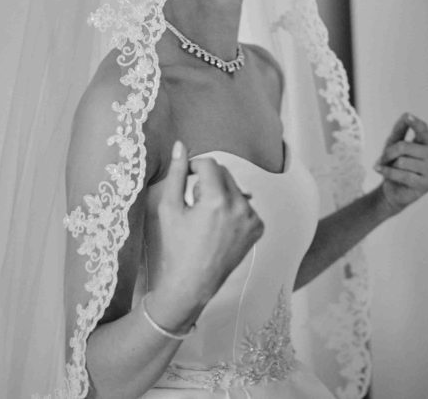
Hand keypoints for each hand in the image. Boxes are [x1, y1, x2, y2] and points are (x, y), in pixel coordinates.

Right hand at [152, 141, 263, 310]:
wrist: (192, 283)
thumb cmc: (176, 246)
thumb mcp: (170, 208)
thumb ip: (177, 173)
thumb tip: (180, 146)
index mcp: (217, 200)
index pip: (209, 164)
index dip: (195, 167)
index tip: (187, 180)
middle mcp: (240, 207)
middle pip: (224, 173)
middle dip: (208, 181)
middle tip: (194, 205)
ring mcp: (252, 218)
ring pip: (235, 188)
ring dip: (221, 194)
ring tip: (207, 218)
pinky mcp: (258, 228)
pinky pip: (245, 205)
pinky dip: (233, 209)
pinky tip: (220, 227)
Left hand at [374, 112, 427, 213]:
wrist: (394, 190)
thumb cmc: (395, 165)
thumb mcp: (393, 146)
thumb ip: (399, 131)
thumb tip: (406, 114)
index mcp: (427, 143)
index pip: (423, 130)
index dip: (415, 123)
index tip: (407, 116)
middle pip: (404, 147)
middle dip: (389, 152)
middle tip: (383, 158)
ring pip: (402, 162)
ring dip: (389, 165)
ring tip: (388, 168)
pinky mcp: (426, 184)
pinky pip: (403, 175)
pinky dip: (388, 172)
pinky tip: (379, 170)